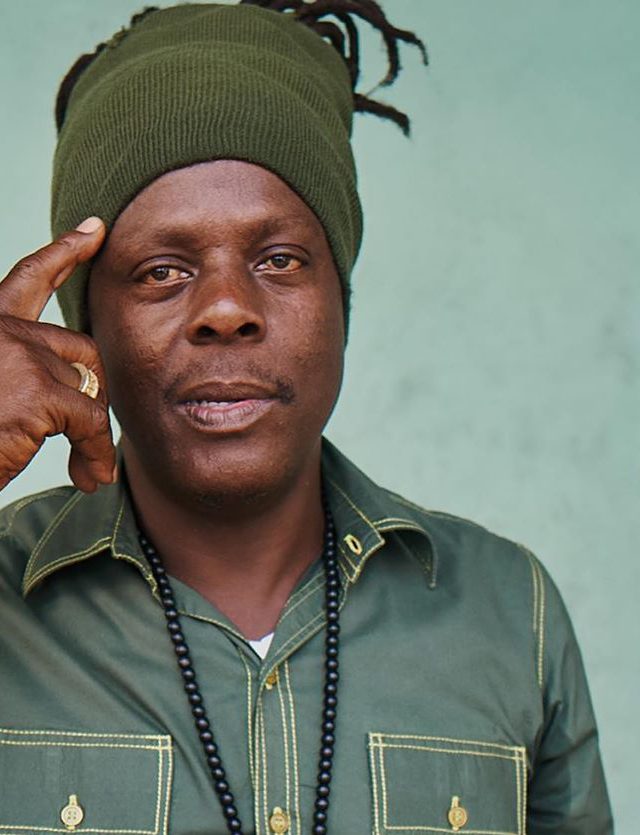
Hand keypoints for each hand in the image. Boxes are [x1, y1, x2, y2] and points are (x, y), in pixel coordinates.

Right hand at [0, 217, 116, 492]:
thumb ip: (23, 370)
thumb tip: (80, 383)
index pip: (27, 279)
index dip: (63, 253)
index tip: (93, 231)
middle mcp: (0, 331)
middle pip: (76, 343)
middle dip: (96, 383)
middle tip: (96, 429)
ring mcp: (19, 357)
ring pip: (86, 385)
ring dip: (92, 431)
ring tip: (89, 467)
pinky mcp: (35, 393)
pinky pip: (90, 420)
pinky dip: (96, 450)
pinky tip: (90, 474)